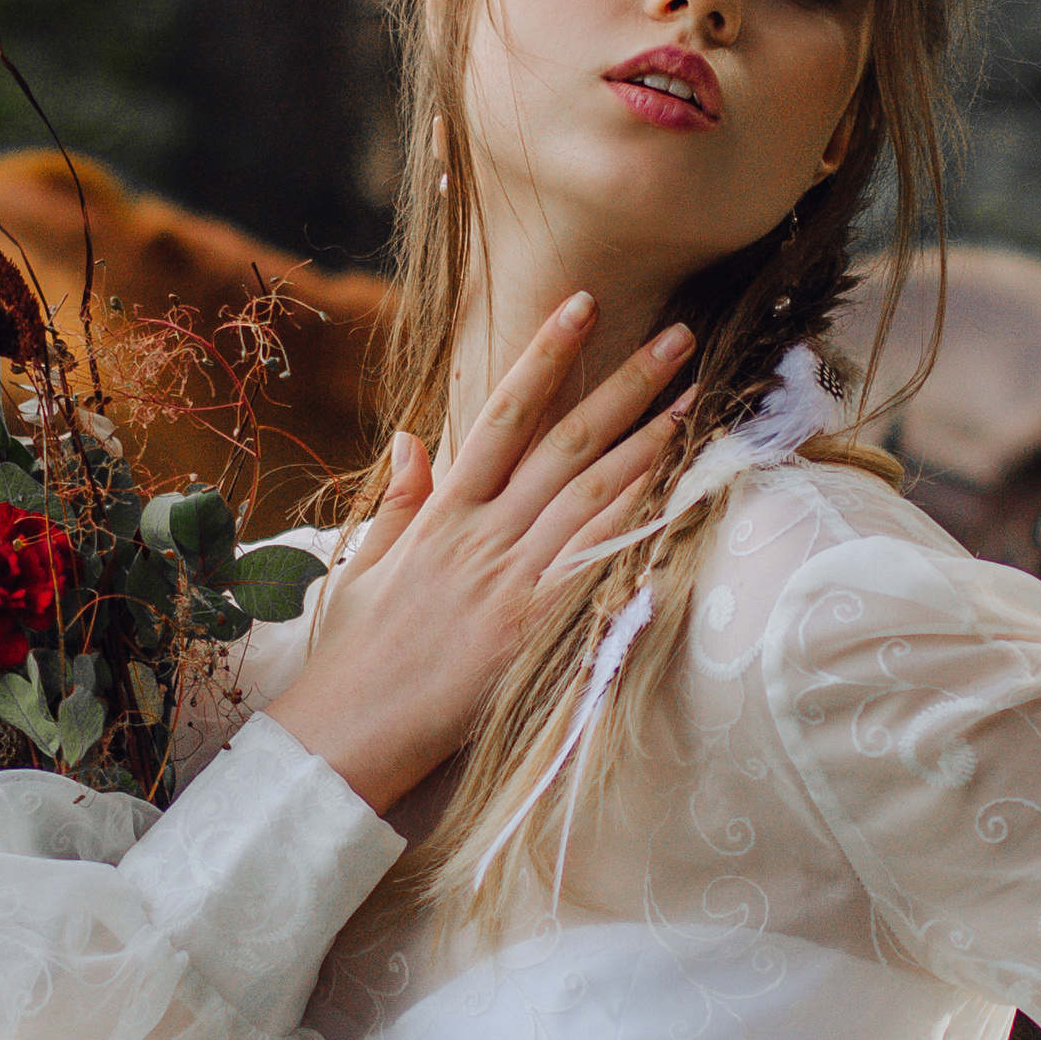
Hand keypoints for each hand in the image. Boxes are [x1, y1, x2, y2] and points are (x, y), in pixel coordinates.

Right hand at [263, 286, 692, 817]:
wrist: (346, 733)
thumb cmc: (355, 659)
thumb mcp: (364, 567)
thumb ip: (398, 501)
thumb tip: (412, 437)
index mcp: (442, 515)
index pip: (500, 415)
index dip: (543, 356)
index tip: (581, 306)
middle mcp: (482, 537)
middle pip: (565, 443)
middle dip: (624, 384)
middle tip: (678, 336)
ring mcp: (511, 582)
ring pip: (590, 496)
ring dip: (648, 443)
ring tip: (694, 397)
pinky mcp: (532, 632)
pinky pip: (595, 567)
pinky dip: (637, 527)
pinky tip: (678, 493)